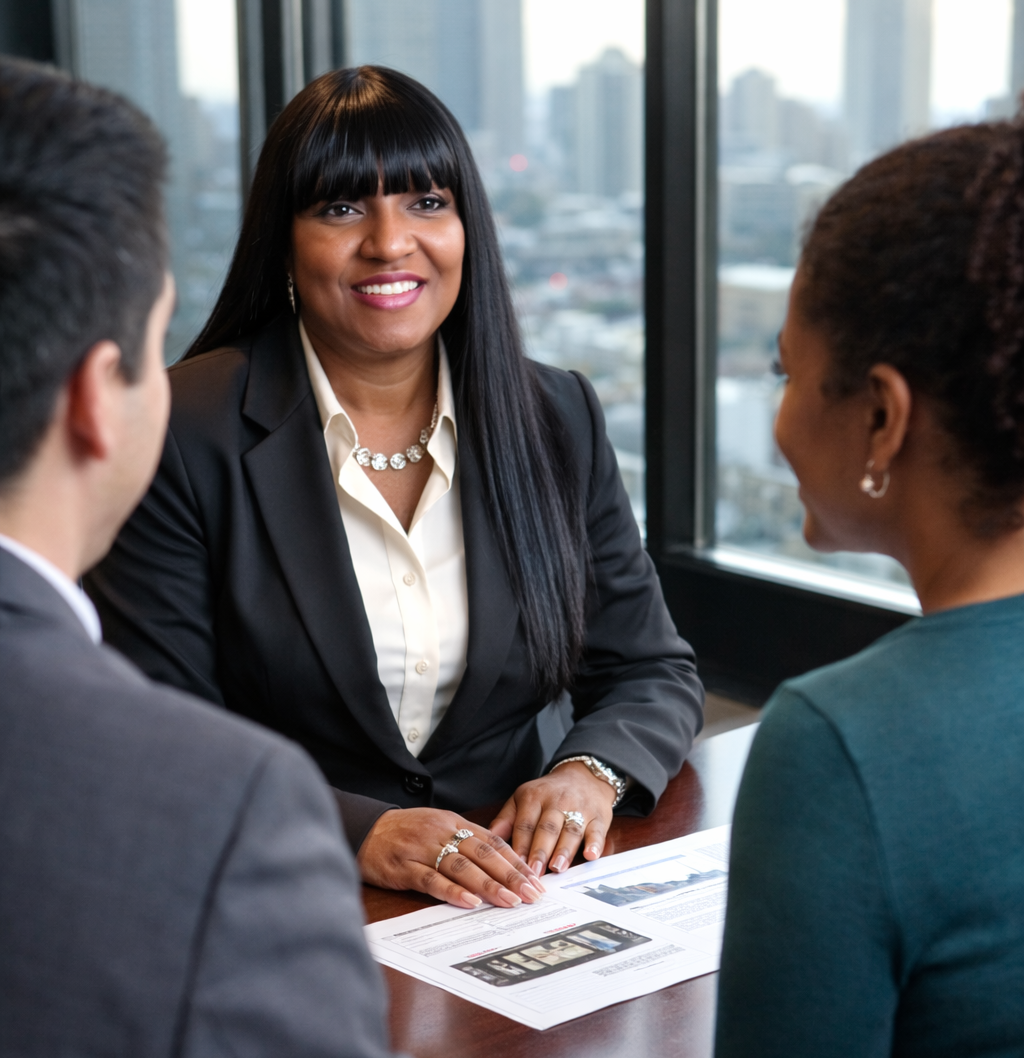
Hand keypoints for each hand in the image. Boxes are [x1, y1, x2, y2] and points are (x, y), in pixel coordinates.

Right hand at [356, 807, 544, 908]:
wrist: (365, 830)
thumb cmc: (405, 832)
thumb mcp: (438, 827)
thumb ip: (465, 842)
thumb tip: (499, 862)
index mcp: (453, 822)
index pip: (491, 841)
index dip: (515, 860)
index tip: (534, 878)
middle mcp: (442, 832)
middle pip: (483, 854)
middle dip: (511, 875)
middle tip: (532, 893)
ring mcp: (423, 849)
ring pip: (462, 867)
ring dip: (489, 886)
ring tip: (510, 901)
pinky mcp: (405, 867)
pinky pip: (432, 880)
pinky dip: (453, 891)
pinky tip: (470, 903)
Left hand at [489, 762, 615, 876]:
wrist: (583, 776)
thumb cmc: (547, 794)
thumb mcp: (522, 799)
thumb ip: (506, 820)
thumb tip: (486, 840)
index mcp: (533, 797)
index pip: (525, 824)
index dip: (520, 845)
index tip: (514, 866)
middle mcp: (556, 801)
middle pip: (547, 828)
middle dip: (540, 851)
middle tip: (533, 873)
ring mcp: (580, 808)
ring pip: (571, 830)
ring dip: (564, 850)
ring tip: (557, 867)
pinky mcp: (599, 816)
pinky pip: (597, 830)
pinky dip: (595, 843)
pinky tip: (591, 855)